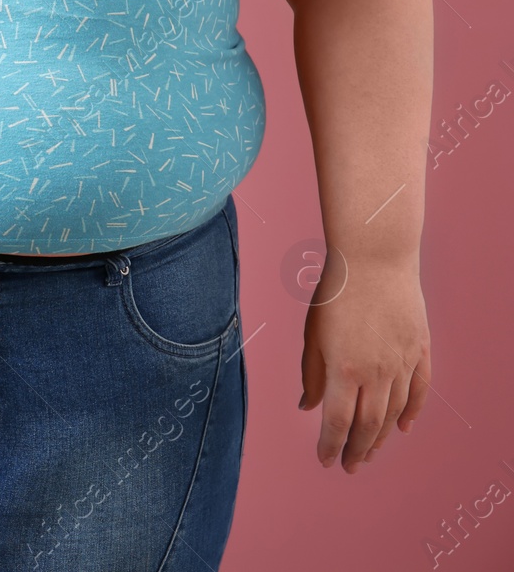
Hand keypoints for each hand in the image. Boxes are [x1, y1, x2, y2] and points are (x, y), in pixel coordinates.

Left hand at [299, 257, 429, 472]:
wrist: (374, 260)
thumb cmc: (335, 294)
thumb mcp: (312, 334)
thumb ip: (311, 374)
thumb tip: (307, 407)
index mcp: (343, 369)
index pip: (337, 421)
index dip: (330, 445)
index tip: (325, 460)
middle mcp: (376, 372)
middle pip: (368, 425)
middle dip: (356, 450)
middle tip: (349, 466)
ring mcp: (402, 362)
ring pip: (394, 413)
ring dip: (381, 437)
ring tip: (369, 453)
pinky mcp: (420, 351)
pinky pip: (419, 390)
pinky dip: (412, 412)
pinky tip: (403, 427)